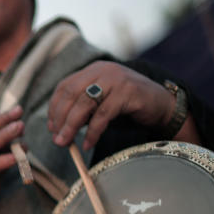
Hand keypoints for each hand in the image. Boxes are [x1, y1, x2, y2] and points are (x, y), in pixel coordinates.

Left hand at [48, 62, 179, 150]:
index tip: (51, 127)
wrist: (162, 104)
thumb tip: (57, 128)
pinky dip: (92, 132)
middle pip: (71, 94)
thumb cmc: (128, 105)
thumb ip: (82, 109)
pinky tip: (88, 144)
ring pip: (84, 104)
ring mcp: (116, 79)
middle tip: (56, 139)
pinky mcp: (127, 92)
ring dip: (71, 126)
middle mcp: (103, 70)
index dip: (54, 107)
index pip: (65, 86)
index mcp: (93, 70)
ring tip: (65, 143)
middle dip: (60, 118)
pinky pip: (103, 115)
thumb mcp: (101, 103)